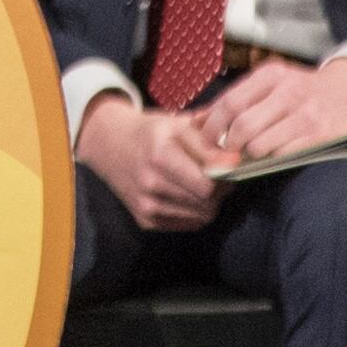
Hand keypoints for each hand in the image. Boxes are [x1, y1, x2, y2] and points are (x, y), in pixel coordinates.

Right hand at [78, 94, 226, 232]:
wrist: (108, 146)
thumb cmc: (151, 132)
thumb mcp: (178, 123)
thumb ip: (210, 136)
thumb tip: (238, 157)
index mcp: (160, 151)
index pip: (210, 179)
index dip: (227, 172)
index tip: (231, 164)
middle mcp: (151, 180)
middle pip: (208, 198)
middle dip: (221, 188)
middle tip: (220, 176)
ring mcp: (147, 203)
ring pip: (202, 214)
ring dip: (211, 202)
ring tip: (205, 185)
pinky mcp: (145, 220)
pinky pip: (189, 224)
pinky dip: (196, 212)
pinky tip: (190, 196)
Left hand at [198, 56, 346, 164]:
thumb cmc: (303, 90)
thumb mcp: (272, 81)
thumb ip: (238, 98)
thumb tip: (198, 120)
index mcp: (271, 75)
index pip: (229, 103)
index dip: (212, 126)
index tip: (206, 139)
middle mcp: (288, 92)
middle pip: (242, 127)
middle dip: (229, 145)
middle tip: (227, 151)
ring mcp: (306, 115)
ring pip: (260, 145)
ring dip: (250, 155)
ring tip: (251, 153)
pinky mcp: (320, 136)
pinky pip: (283, 155)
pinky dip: (271, 160)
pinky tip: (272, 156)